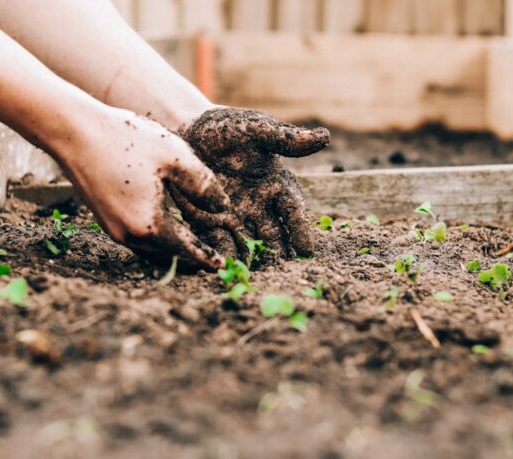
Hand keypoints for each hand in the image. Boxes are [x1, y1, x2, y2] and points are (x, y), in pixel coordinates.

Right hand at [57, 106, 228, 270]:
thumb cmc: (126, 140)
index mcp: (149, 224)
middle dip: (190, 260)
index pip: (186, 250)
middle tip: (211, 261)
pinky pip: (137, 239)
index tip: (223, 266)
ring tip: (192, 247)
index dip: (206, 258)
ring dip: (172, 252)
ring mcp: (113, 229)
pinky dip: (156, 240)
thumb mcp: (175, 157)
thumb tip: (223, 207)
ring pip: (150, 250)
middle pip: (168, 256)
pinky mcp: (104, 219)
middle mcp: (129, 235)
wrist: (74, 131)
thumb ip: (203, 185)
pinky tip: (165, 228)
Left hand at [174, 107, 329, 259]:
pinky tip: (225, 269)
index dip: (301, 230)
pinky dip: (224, 256)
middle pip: (274, 236)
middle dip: (279, 254)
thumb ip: (285, 138)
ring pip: (250, 245)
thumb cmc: (227, 128)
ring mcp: (236, 218)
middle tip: (283, 273)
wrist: (188, 132)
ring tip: (255, 277)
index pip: (294, 211)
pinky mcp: (211, 223)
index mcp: (277, 185)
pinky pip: (219, 243)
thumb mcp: (255, 129)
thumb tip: (325, 137)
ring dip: (253, 261)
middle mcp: (260, 207)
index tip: (306, 250)